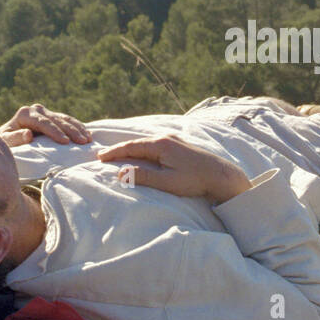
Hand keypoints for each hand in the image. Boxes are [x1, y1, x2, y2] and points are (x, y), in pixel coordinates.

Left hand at [0, 104, 90, 146]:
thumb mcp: (5, 141)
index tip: (65, 142)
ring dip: (78, 129)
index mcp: (25, 113)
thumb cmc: (5, 142)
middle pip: (58, 120)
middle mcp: (36, 110)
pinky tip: (87, 134)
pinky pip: (67, 121)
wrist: (6, 137)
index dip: (55, 132)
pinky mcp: (52, 116)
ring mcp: (45, 112)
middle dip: (72, 131)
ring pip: (65, 119)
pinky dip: (78, 127)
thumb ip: (15, 138)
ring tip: (88, 139)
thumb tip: (28, 134)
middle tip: (83, 141)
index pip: (44, 123)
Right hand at [96, 135, 251, 203]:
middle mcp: (166, 138)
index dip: (114, 152)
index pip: (131, 146)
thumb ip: (143, 176)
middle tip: (103, 156)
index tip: (99, 157)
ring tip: (117, 155)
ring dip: (131, 149)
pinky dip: (142, 149)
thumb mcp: (167, 182)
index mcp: (160, 144)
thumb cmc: (194, 180)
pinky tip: (139, 154)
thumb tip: (120, 173)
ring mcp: (173, 140)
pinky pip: (154, 145)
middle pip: (137, 143)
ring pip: (146, 143)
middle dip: (120, 149)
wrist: (220, 175)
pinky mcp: (179, 145)